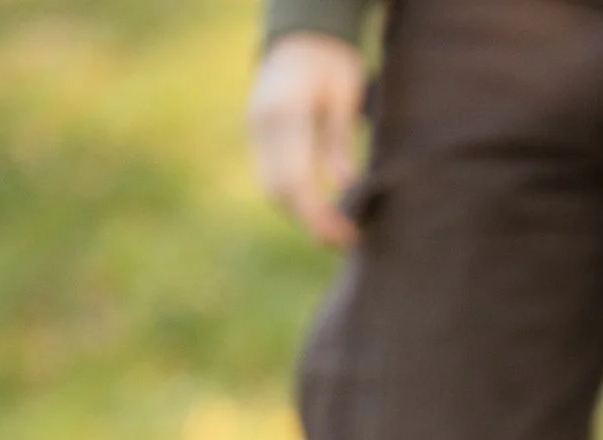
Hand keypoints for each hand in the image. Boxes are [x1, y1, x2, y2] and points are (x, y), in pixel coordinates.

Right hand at [247, 32, 366, 247]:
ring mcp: (255, 129)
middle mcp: (262, 124)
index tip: (345, 233)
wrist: (303, 36)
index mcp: (284, 113)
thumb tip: (346, 188)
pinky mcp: (258, 134)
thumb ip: (338, 142)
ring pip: (270, 187)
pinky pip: (270, 176)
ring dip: (301, 214)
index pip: (294, 178)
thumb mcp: (343, 97)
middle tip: (346, 240)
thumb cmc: (332, 62)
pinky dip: (294, 199)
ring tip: (336, 232)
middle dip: (310, 221)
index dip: (318, 213)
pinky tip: (320, 211)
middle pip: (278, 189)